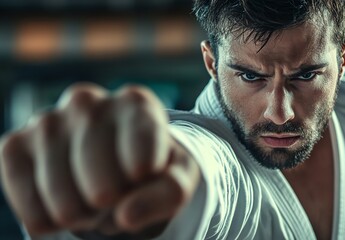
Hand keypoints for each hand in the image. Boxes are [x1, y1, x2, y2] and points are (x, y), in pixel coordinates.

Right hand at [0, 83, 199, 236]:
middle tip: (119, 192)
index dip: (146, 186)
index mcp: (135, 103)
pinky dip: (52, 222)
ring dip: (85, 217)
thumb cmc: (151, 166)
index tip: (146, 175)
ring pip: (65, 205)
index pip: (143, 165)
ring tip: (94, 197)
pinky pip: (31, 210)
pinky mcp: (14, 146)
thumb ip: (168, 193)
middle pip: (103, 191)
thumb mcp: (177, 176)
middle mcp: (87, 102)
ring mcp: (47, 121)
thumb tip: (125, 216)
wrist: (114, 159)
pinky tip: (66, 202)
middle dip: (115, 207)